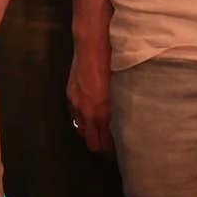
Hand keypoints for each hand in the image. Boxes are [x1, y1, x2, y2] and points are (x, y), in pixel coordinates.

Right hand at [66, 25, 113, 154]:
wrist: (91, 43)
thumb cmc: (113, 63)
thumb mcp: (121, 87)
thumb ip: (121, 107)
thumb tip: (128, 122)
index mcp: (101, 112)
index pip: (105, 143)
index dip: (113, 151)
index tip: (123, 153)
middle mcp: (86, 112)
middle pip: (92, 143)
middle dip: (102, 147)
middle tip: (114, 148)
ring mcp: (75, 104)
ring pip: (82, 131)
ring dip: (91, 134)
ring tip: (102, 133)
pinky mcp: (69, 95)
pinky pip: (75, 118)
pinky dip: (83, 121)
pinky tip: (91, 117)